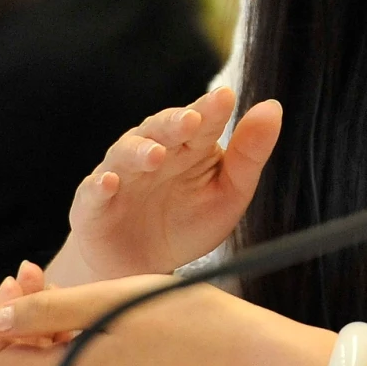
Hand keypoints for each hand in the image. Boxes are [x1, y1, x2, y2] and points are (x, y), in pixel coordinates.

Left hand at [0, 274, 240, 365]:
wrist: (240, 350)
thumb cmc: (183, 318)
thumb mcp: (106, 298)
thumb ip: (44, 311)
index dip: (1, 320)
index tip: (21, 282)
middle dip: (24, 323)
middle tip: (42, 278)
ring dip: (50, 335)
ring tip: (76, 295)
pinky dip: (78, 351)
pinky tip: (102, 321)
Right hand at [44, 88, 281, 286]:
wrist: (143, 268)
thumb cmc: (188, 223)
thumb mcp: (229, 194)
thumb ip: (250, 154)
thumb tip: (272, 107)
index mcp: (189, 146)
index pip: (201, 120)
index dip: (211, 108)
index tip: (225, 97)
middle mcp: (153, 151)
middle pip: (160, 128)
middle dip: (175, 122)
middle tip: (191, 120)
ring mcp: (121, 174)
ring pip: (126, 153)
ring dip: (139, 151)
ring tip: (156, 155)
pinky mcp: (93, 203)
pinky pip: (93, 190)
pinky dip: (99, 185)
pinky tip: (109, 183)